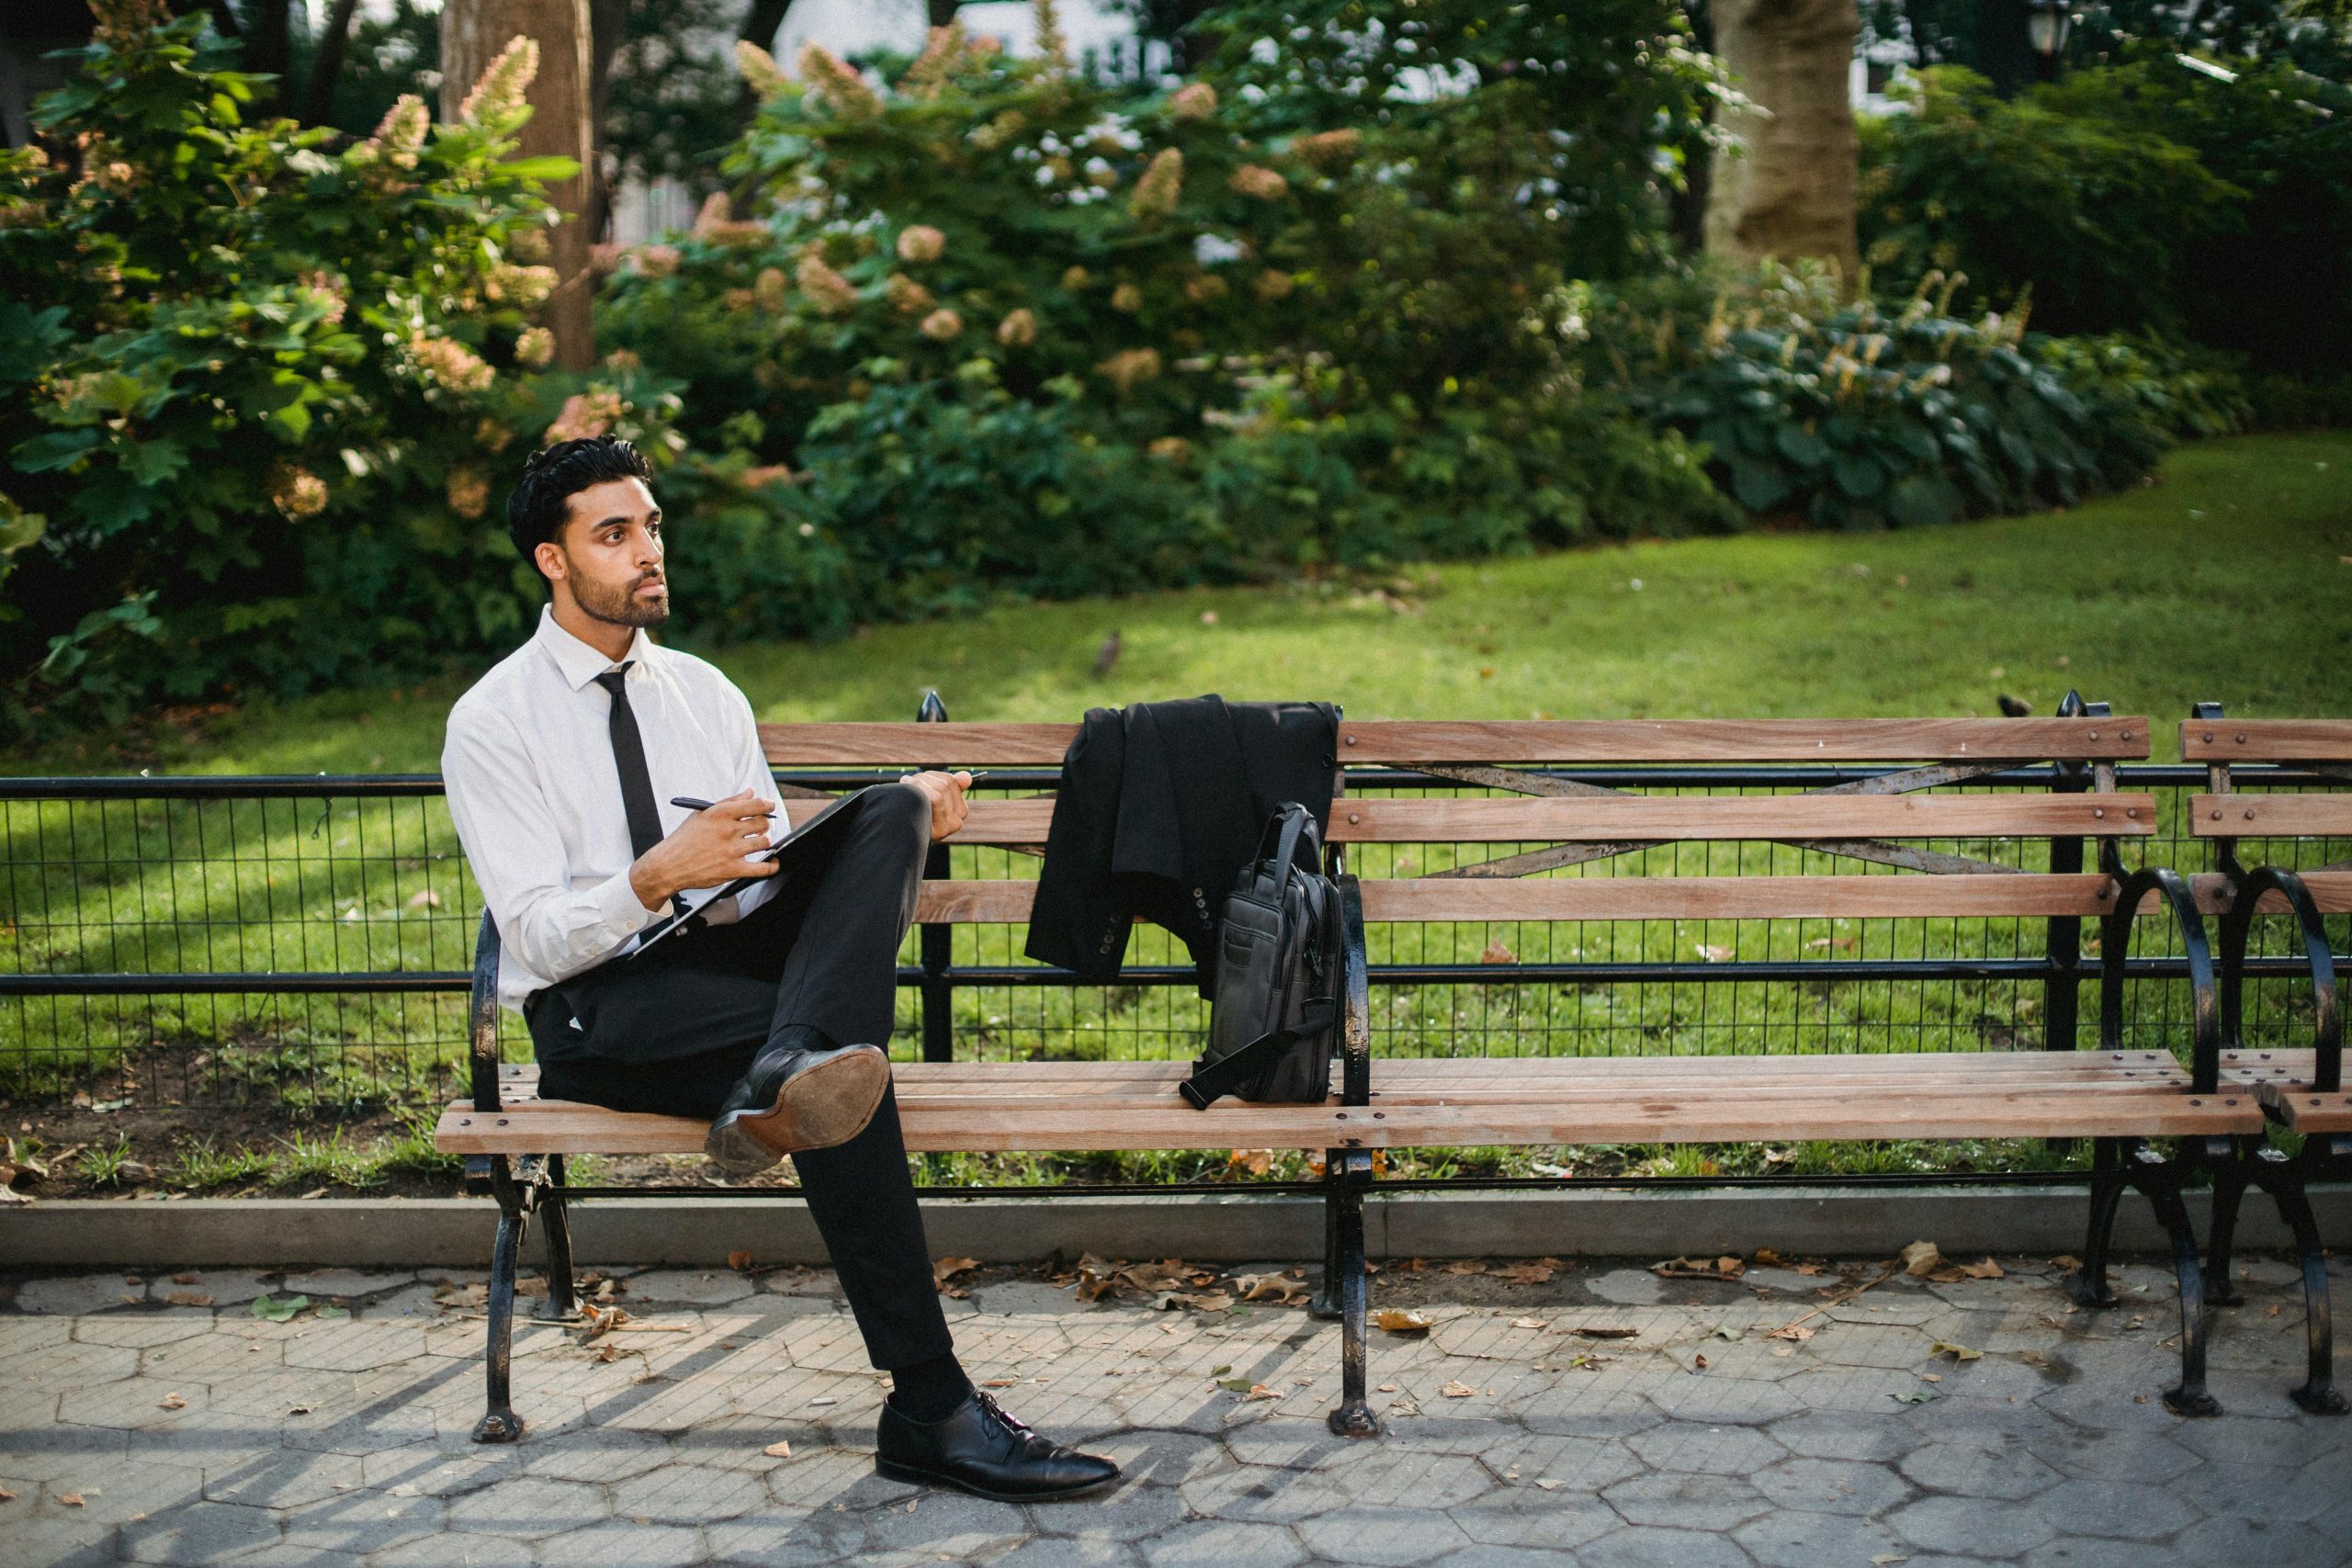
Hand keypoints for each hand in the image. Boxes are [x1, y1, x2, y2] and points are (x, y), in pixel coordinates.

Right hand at [629, 789, 777, 910]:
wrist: (668, 865)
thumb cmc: (684, 839)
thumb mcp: (702, 813)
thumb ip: (730, 801)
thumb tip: (751, 792)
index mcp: (720, 813)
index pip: (756, 804)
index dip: (768, 805)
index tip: (769, 807)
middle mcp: (728, 830)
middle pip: (763, 823)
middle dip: (763, 824)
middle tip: (758, 827)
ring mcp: (731, 851)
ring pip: (764, 843)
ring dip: (764, 842)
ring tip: (756, 843)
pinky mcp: (733, 870)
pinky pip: (762, 869)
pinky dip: (771, 866)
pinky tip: (772, 863)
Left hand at [900, 770, 971, 842]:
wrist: (900, 839)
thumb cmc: (914, 817)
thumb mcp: (934, 800)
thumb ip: (950, 787)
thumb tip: (967, 776)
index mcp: (960, 811)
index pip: (950, 781)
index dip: (930, 776)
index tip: (916, 779)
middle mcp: (958, 821)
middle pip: (944, 785)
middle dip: (922, 779)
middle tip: (907, 782)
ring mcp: (949, 828)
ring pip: (939, 792)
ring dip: (918, 785)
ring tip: (904, 789)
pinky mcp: (939, 831)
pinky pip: (935, 800)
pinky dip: (918, 793)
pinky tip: (904, 797)